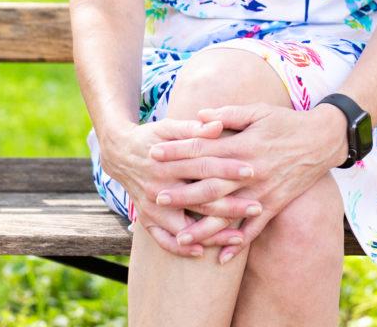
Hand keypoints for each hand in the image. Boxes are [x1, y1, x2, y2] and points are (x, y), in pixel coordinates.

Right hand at [98, 116, 262, 258]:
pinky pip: (163, 240)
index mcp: (168, 162)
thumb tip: (219, 125)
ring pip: (185, 226)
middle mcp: (159, 187)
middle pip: (199, 199)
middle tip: (257, 205)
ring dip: (212, 233)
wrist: (119, 153)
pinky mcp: (146, 219)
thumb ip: (193, 129)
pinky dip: (181, 247)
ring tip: (239, 238)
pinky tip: (201, 252)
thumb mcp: (168, 127)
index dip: (227, 168)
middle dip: (230, 204)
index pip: (203, 166)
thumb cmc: (151, 137)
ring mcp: (152, 207)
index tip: (251, 170)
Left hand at [149, 102, 345, 263]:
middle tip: (156, 196)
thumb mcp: (257, 110)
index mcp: (243, 145)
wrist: (322, 140)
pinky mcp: (274, 205)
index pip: (204, 149)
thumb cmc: (286, 122)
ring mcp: (262, 192)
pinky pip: (254, 229)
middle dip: (182, 192)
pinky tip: (221, 258)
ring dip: (204, 227)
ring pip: (228, 214)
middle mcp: (250, 172)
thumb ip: (227, 114)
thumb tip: (199, 116)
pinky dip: (238, 244)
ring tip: (181, 237)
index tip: (155, 153)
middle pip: (210, 185)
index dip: (178, 151)